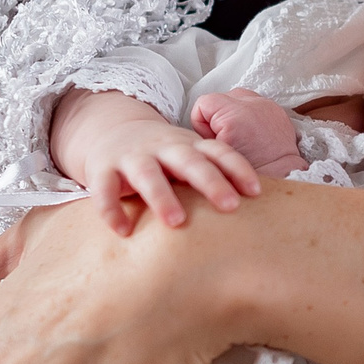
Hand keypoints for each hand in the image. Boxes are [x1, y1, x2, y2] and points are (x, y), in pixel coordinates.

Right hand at [51, 88, 261, 235]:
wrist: (113, 132)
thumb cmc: (165, 156)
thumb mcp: (191, 158)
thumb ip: (216, 175)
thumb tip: (260, 211)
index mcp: (189, 145)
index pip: (219, 152)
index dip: (238, 169)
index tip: (256, 191)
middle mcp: (163, 148)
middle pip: (189, 161)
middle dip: (210, 182)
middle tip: (230, 206)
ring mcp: (132, 156)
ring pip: (147, 174)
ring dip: (162, 196)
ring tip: (177, 223)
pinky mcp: (103, 169)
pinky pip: (104, 189)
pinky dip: (112, 209)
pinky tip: (124, 231)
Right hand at [190, 88, 306, 174]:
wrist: (280, 177)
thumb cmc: (245, 175)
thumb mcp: (214, 156)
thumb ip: (203, 138)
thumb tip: (196, 134)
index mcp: (233, 115)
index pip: (202, 104)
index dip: (202, 125)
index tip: (213, 141)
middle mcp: (252, 104)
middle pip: (219, 99)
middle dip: (217, 118)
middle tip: (226, 141)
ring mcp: (266, 104)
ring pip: (236, 99)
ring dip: (233, 114)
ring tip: (239, 136)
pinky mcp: (276, 108)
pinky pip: (253, 103)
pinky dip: (249, 115)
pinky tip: (252, 134)